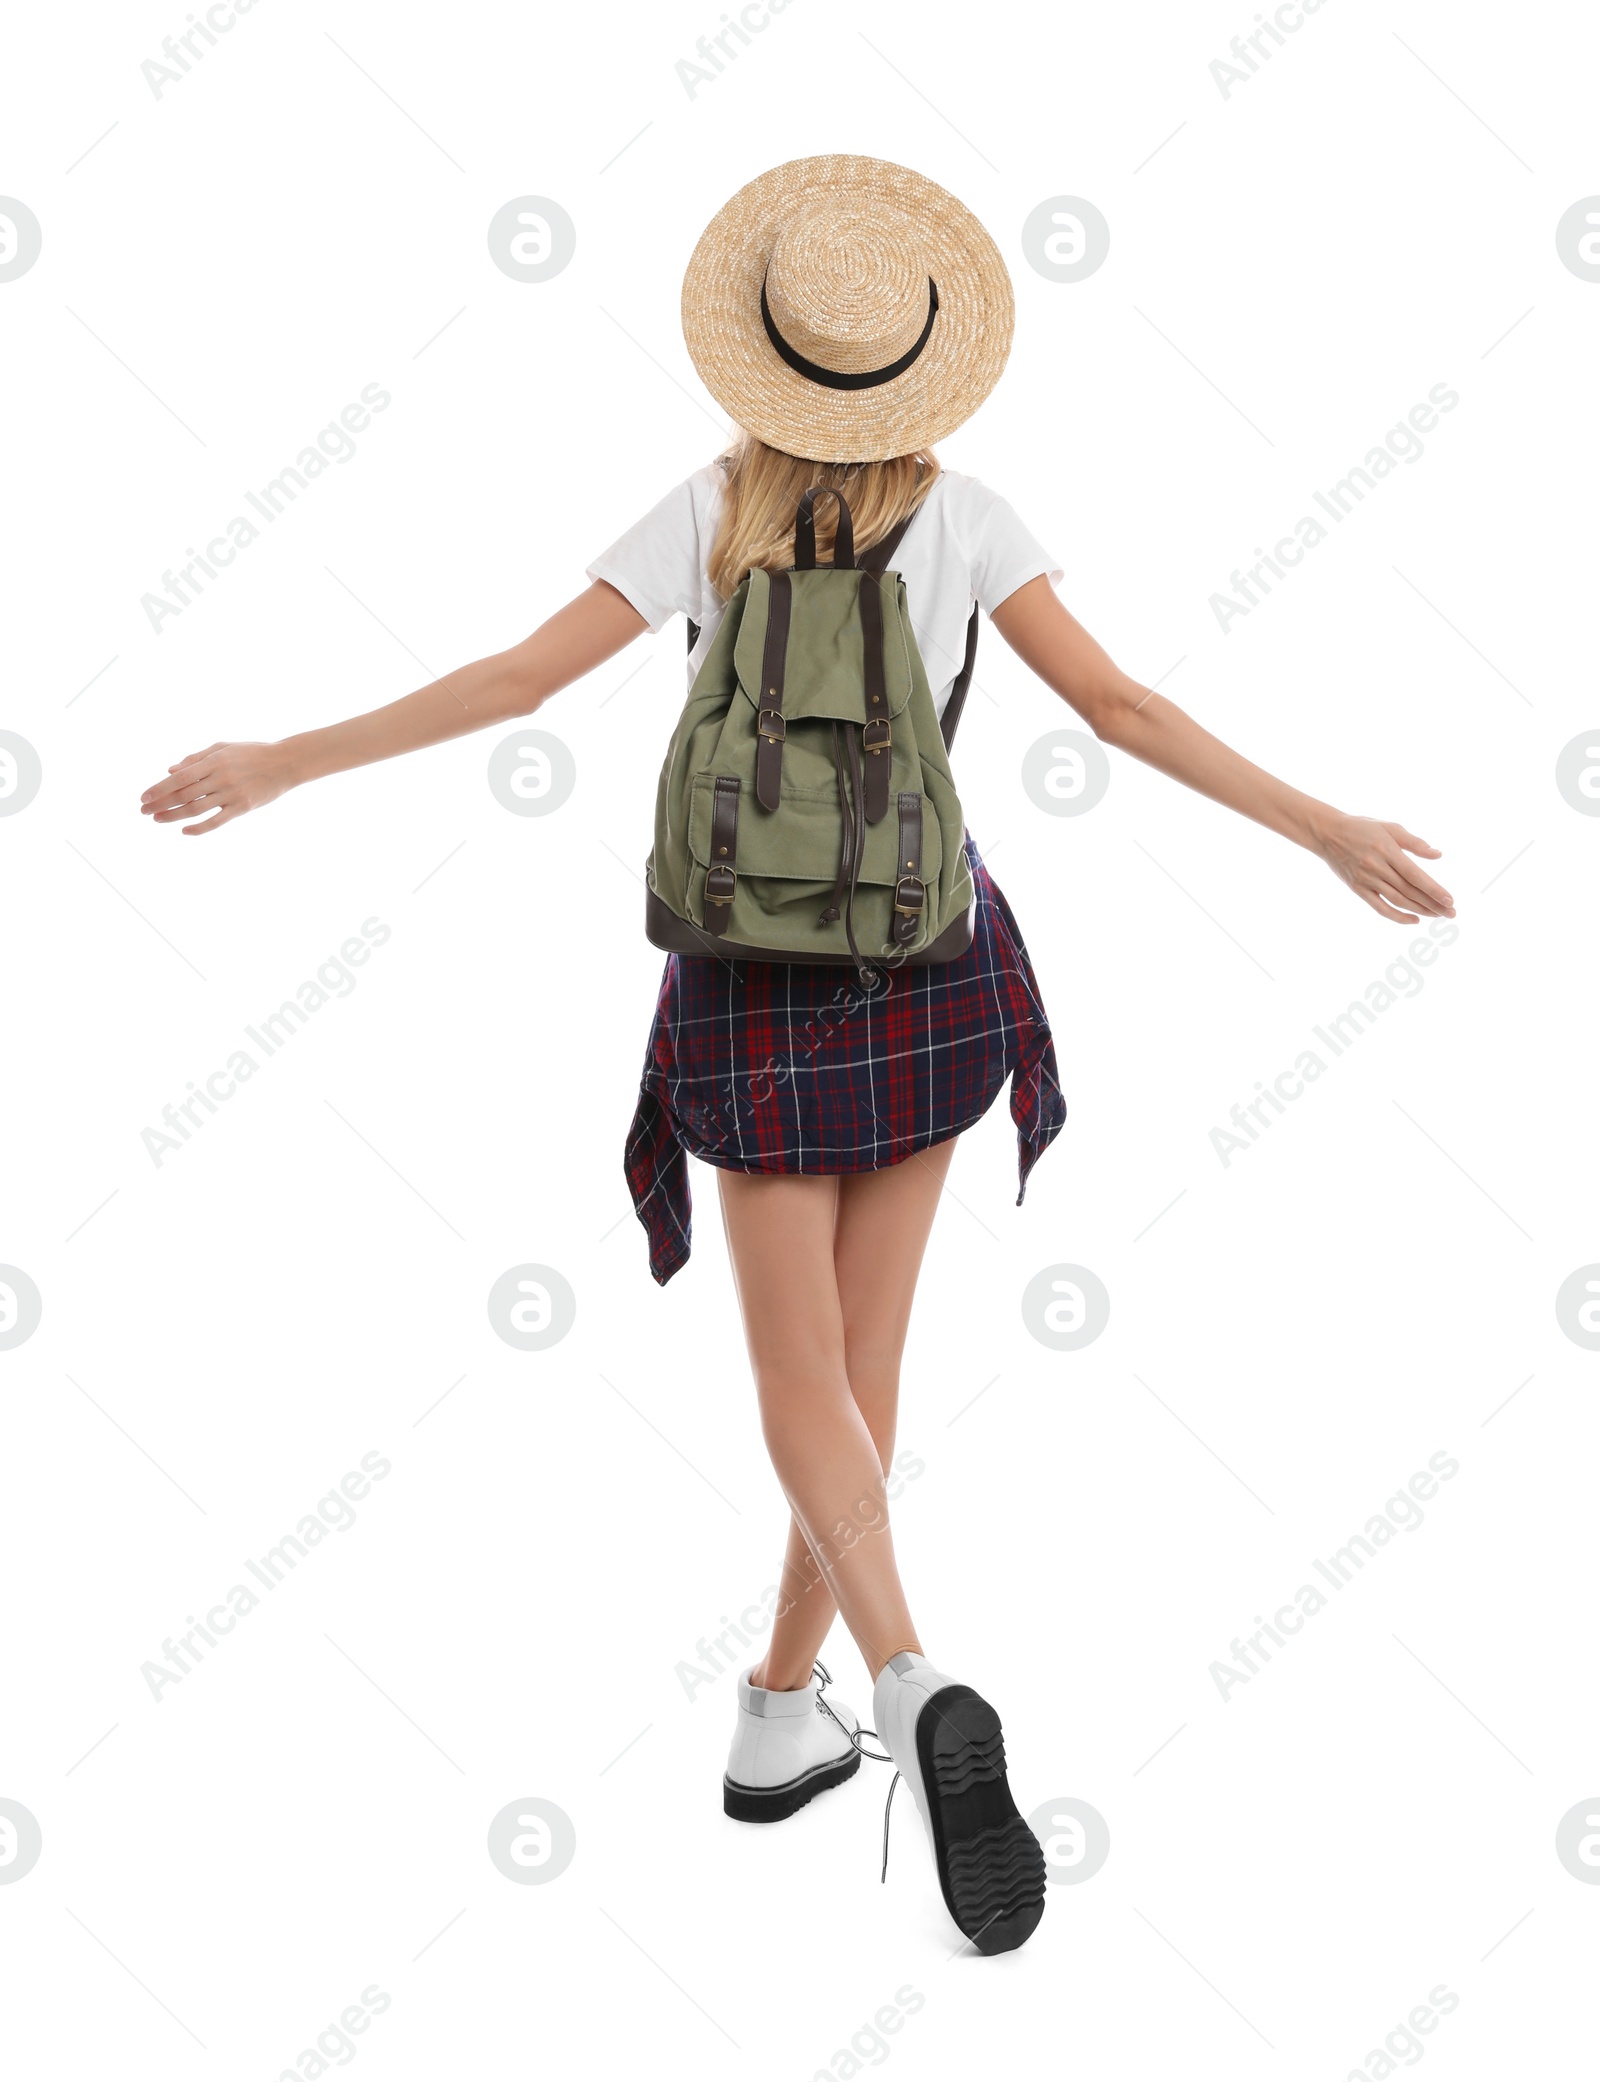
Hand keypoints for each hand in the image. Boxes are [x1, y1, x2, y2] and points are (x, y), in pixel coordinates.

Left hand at [140, 741, 295, 834]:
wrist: (285, 763)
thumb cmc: (252, 753)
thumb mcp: (223, 748)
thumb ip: (196, 759)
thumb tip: (170, 770)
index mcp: (214, 761)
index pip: (180, 777)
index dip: (159, 788)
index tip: (144, 797)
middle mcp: (220, 778)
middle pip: (183, 794)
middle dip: (160, 803)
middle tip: (144, 811)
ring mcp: (232, 794)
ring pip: (196, 808)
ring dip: (173, 815)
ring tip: (157, 819)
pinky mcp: (242, 808)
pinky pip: (216, 821)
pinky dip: (199, 828)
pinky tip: (184, 830)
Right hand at [1313, 812, 1454, 923]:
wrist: (1327, 834)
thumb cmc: (1362, 828)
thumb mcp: (1390, 827)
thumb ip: (1414, 842)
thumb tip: (1438, 855)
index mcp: (1387, 850)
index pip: (1415, 875)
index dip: (1433, 889)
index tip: (1449, 900)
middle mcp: (1377, 867)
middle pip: (1409, 891)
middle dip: (1432, 903)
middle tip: (1451, 913)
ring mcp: (1367, 880)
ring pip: (1398, 900)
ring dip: (1420, 910)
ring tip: (1438, 915)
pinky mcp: (1358, 889)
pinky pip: (1380, 907)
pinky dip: (1397, 916)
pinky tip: (1414, 920)